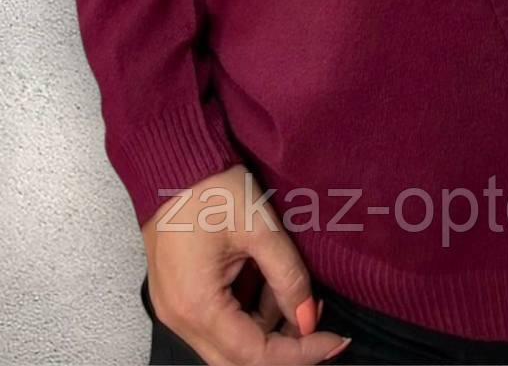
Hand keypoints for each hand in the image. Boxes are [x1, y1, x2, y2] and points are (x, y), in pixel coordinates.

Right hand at [142, 164, 349, 365]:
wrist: (173, 161)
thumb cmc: (211, 189)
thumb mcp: (260, 228)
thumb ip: (287, 277)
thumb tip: (308, 318)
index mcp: (197, 306)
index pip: (254, 355)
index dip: (299, 354)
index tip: (335, 341)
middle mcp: (180, 319)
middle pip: (238, 360)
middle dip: (285, 349)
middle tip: (323, 331)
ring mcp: (176, 309)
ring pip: (229, 344)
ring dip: (268, 330)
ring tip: (300, 296)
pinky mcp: (180, 296)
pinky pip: (219, 323)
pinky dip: (249, 315)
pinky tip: (272, 289)